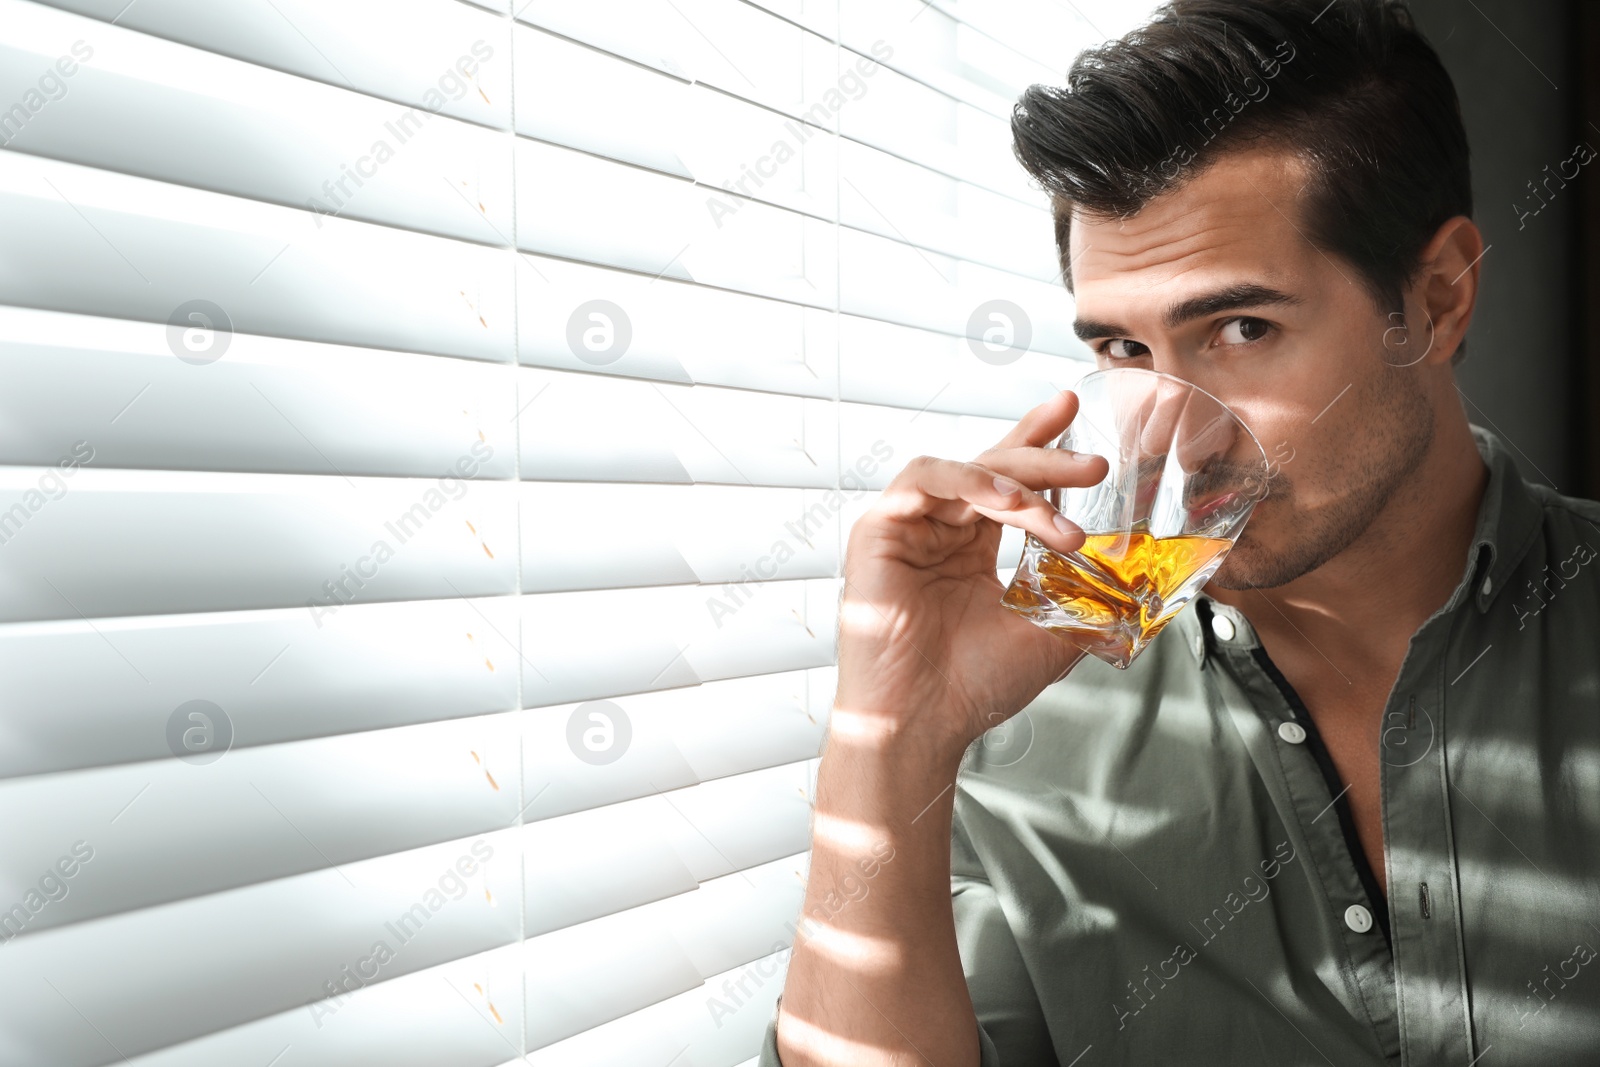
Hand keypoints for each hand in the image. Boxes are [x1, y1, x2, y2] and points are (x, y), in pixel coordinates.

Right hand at [832, 389, 1109, 760]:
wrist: (923, 723)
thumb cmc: (973, 687)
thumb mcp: (1050, 636)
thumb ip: (1087, 603)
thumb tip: (1143, 586)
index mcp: (970, 551)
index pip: (1007, 483)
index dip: (1039, 443)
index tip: (1076, 413)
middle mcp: (938, 532)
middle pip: (993, 467)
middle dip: (1045, 458)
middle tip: (1094, 464)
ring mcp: (907, 529)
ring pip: (965, 472)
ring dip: (1015, 482)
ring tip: (1054, 512)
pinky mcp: (878, 531)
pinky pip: (924, 480)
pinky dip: (969, 481)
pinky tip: (1006, 503)